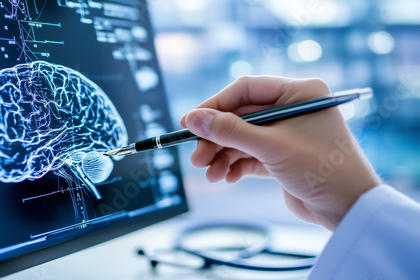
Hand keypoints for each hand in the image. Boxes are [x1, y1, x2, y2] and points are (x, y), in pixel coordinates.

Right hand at [181, 76, 380, 230]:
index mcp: (298, 93)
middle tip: (197, 158)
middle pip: (241, 117)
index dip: (215, 105)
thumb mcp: (270, 146)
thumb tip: (192, 118)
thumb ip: (229, 131)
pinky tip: (227, 177)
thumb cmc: (320, 169)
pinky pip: (252, 154)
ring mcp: (288, 132)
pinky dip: (237, 165)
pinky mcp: (284, 155)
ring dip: (223, 155)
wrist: (350, 209)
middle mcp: (293, 108)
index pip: (246, 90)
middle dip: (217, 138)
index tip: (190, 122)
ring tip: (210, 174)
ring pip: (244, 138)